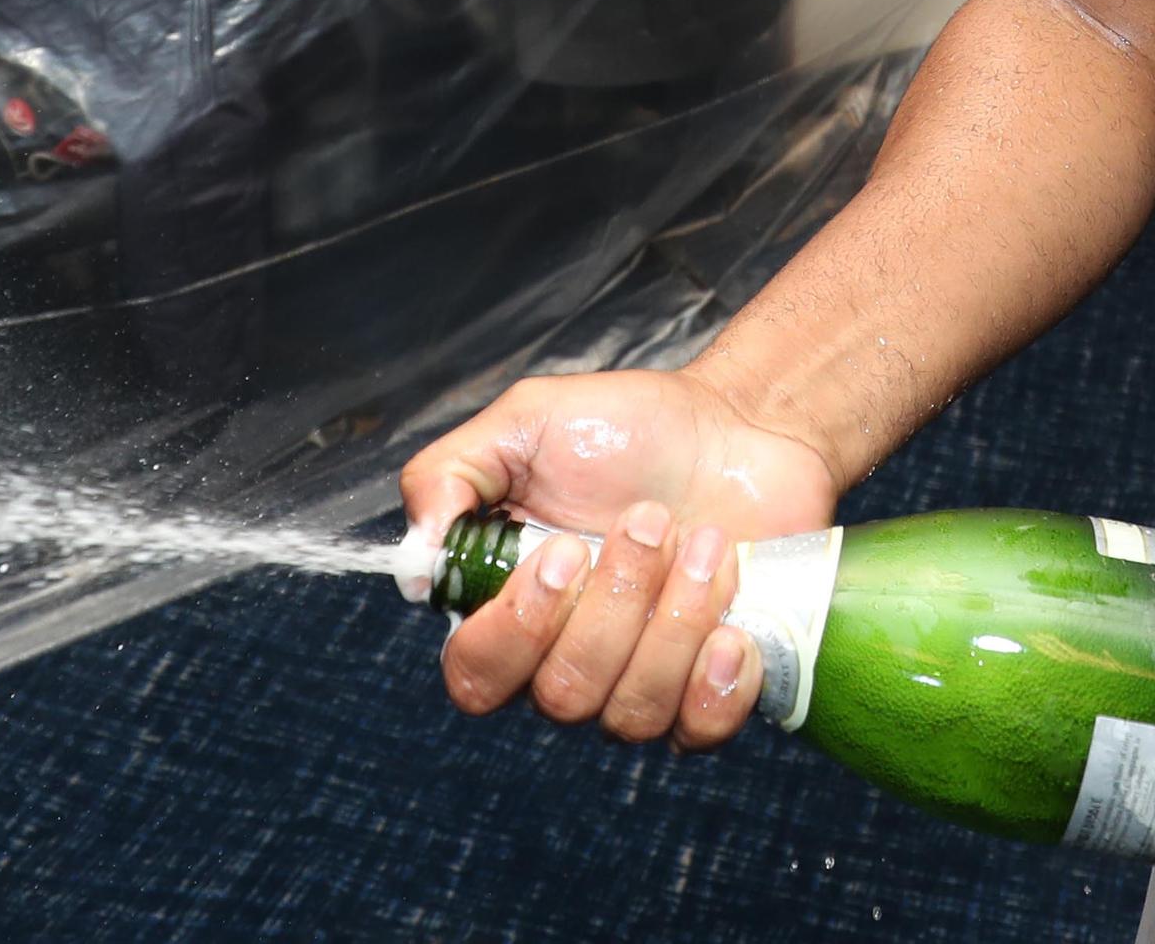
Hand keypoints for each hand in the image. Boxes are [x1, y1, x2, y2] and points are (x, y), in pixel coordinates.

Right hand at [399, 369, 838, 749]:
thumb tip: (416, 562)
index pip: (476, 675)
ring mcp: (638, 682)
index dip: (516, 631)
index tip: (565, 553)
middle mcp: (566, 660)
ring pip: (631, 711)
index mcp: (510, 607)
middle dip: (615, 603)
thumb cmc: (627, 428)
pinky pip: (696, 732)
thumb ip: (450, 476)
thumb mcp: (525, 423)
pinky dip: (717, 685)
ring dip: (675, 621)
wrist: (739, 427)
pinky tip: (733, 630)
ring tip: (708, 543)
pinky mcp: (707, 690)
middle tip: (651, 520)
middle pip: (561, 695)